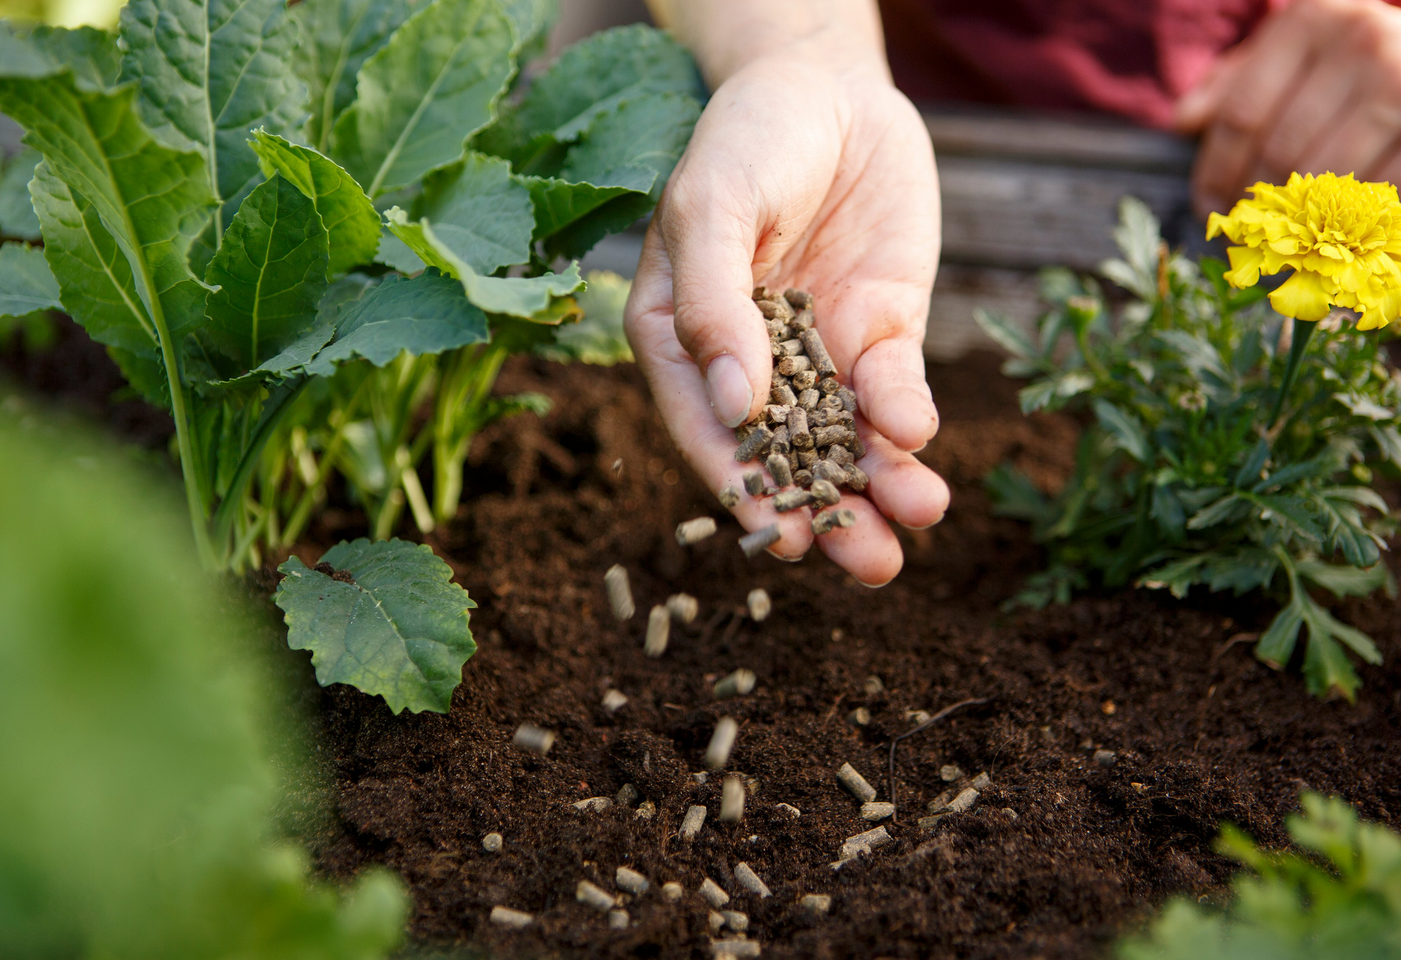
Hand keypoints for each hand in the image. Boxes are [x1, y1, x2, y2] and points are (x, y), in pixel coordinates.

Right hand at [624, 49, 948, 586]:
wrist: (826, 84)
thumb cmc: (745, 138)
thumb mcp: (711, 208)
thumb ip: (712, 303)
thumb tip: (736, 407)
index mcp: (685, 343)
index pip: (710, 430)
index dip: (745, 488)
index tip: (785, 538)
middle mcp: (752, 362)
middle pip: (786, 455)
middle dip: (831, 512)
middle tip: (871, 564)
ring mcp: (819, 351)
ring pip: (847, 438)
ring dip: (881, 483)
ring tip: (916, 519)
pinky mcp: (880, 331)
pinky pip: (893, 387)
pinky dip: (906, 415)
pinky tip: (918, 437)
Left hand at [1176, 0, 1400, 218]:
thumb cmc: (1347, 57)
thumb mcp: (1289, 52)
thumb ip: (1233, 84)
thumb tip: (1185, 122)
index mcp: (1310, 23)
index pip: (1240, 114)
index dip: (1215, 172)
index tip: (1207, 208)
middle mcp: (1359, 42)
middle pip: (1279, 151)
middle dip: (1254, 203)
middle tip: (1244, 231)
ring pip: (1325, 175)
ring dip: (1297, 219)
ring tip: (1281, 237)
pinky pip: (1380, 186)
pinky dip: (1351, 218)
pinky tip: (1333, 231)